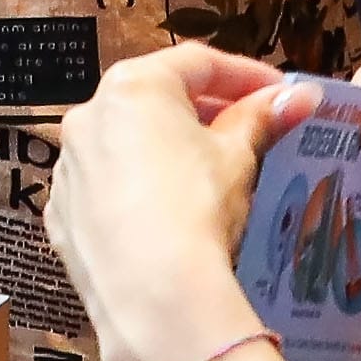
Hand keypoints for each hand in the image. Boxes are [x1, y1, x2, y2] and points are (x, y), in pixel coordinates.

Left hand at [45, 43, 306, 360]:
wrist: (152, 296)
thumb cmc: (198, 208)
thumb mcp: (238, 158)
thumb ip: (262, 119)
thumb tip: (300, 97)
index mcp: (133, 87)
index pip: (199, 63)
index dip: (246, 76)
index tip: (280, 95)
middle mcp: (88, 117)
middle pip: (156, 101)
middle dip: (206, 112)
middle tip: (249, 132)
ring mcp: (68, 169)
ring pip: (125, 147)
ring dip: (166, 152)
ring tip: (210, 178)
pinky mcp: (61, 216)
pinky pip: (105, 191)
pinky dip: (135, 192)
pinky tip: (166, 217)